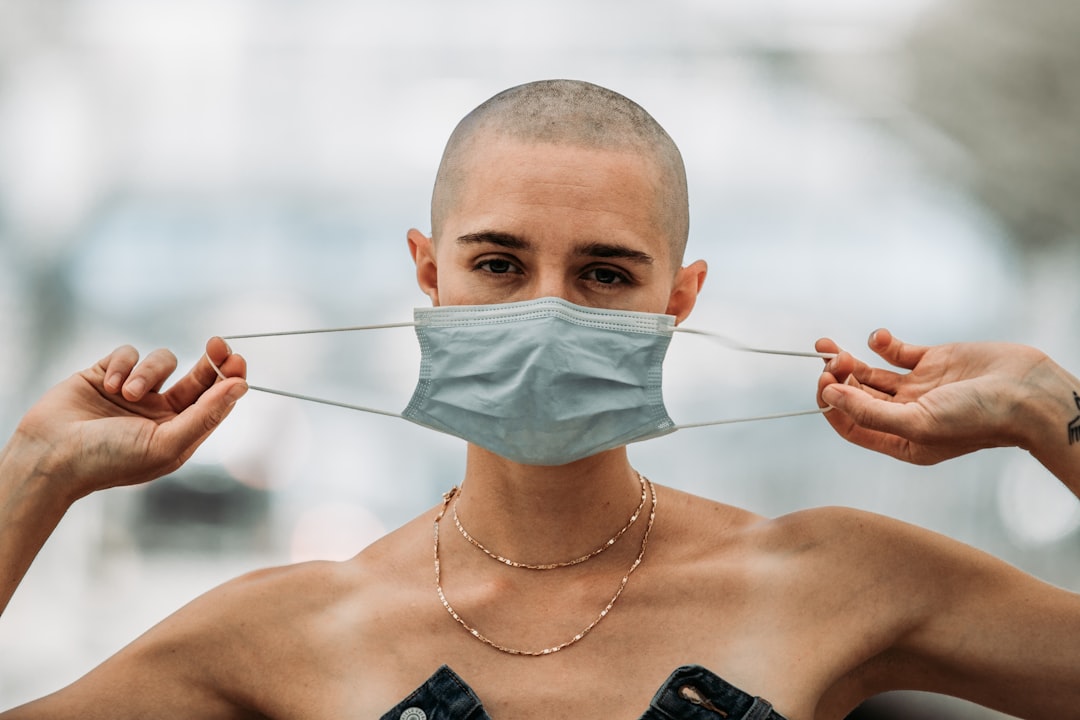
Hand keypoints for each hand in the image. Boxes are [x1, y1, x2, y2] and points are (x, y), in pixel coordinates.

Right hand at [9, 337, 246, 500]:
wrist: (50, 455)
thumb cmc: (109, 459)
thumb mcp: (166, 443)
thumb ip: (205, 415)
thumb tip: (241, 387)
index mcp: (179, 432)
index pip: (215, 400)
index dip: (230, 379)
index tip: (238, 361)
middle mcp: (160, 411)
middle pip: (198, 377)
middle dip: (211, 360)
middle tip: (218, 344)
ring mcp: (134, 392)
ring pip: (162, 361)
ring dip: (148, 372)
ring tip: (128, 394)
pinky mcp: (107, 374)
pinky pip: (128, 353)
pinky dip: (122, 365)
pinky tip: (109, 386)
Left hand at [814, 329, 1049, 465]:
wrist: (1028, 393)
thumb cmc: (977, 419)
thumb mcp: (917, 424)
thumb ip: (869, 412)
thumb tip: (829, 396)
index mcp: (902, 440)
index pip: (852, 426)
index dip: (832, 406)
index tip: (823, 384)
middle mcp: (907, 415)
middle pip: (857, 397)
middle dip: (837, 379)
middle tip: (828, 361)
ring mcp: (919, 387)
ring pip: (870, 374)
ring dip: (849, 360)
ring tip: (833, 348)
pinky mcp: (933, 361)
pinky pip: (897, 352)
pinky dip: (881, 343)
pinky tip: (878, 337)